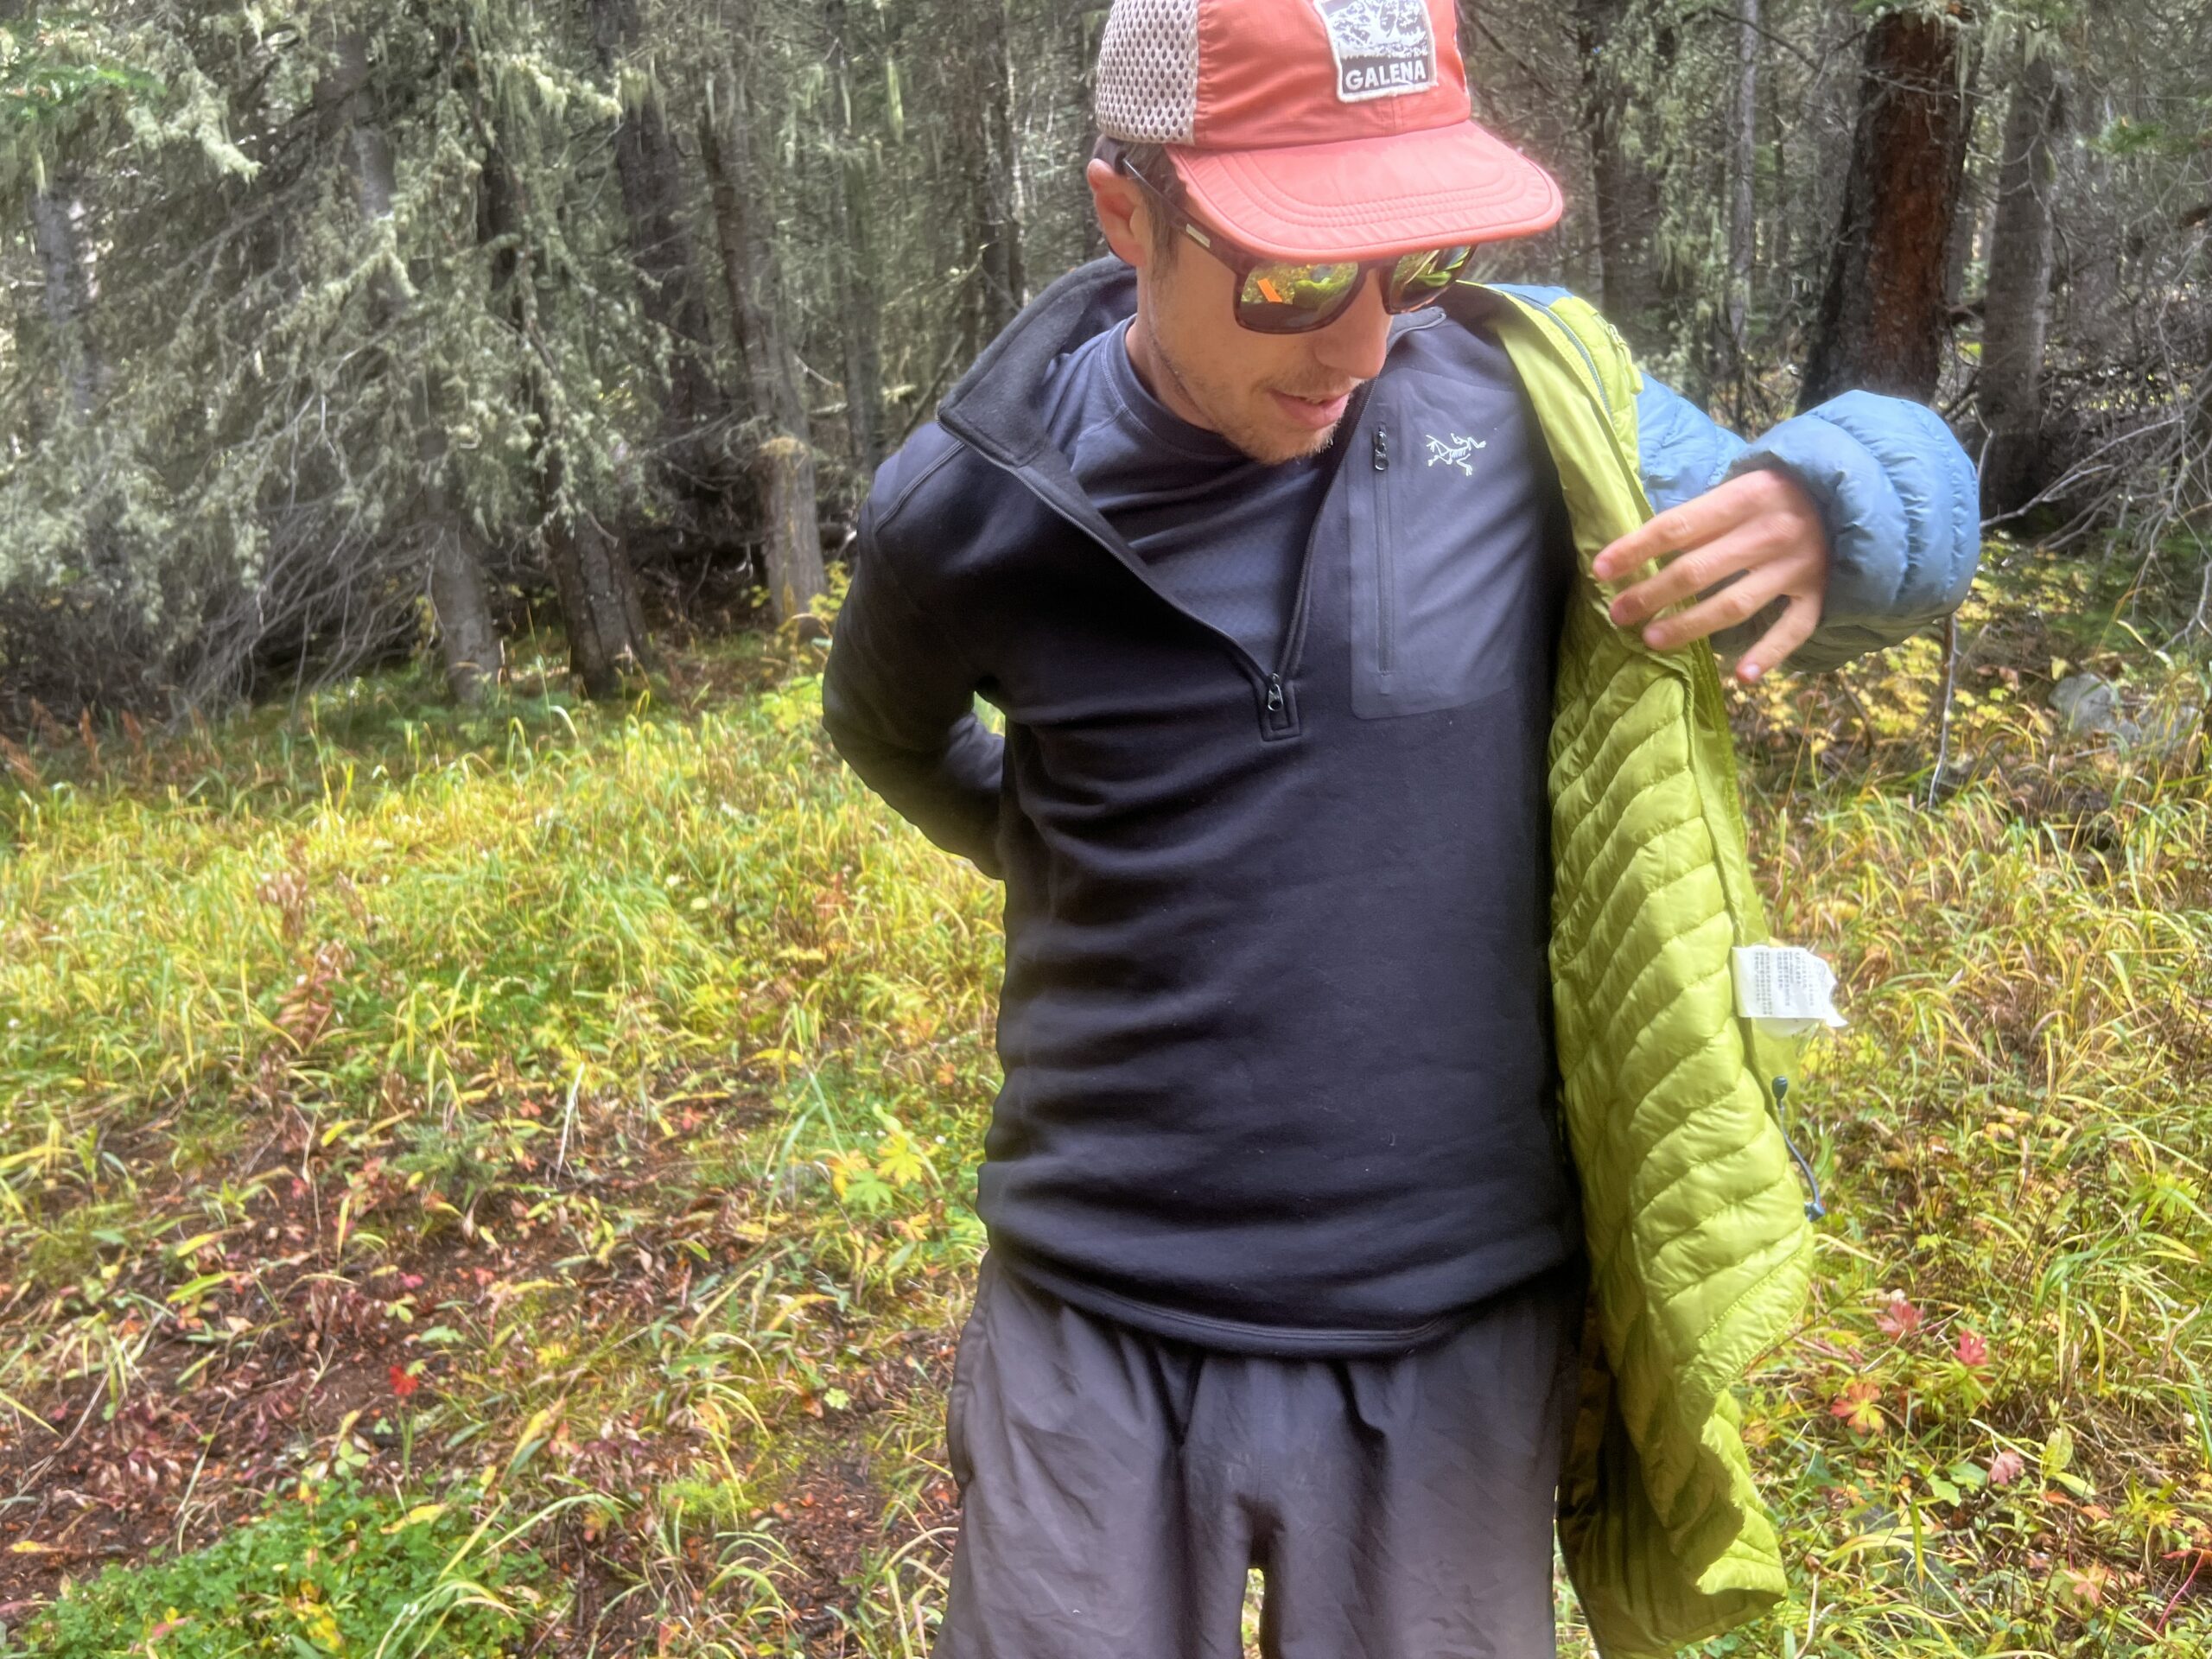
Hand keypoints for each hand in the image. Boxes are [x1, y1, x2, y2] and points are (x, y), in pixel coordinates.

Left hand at [1590, 468, 1830, 683]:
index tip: (1601, 569)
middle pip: (1698, 570)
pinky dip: (1769, 653)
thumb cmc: (1781, 493)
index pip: (1678, 527)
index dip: (1635, 549)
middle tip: (1618, 613)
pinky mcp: (1820, 594)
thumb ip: (1704, 513)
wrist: (1857, 495)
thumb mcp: (1744, 485)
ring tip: (1653, 639)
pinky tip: (1741, 676)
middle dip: (1651, 595)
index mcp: (1746, 496)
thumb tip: (1642, 545)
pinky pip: (1792, 629)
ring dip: (1690, 626)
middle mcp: (1772, 531)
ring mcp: (1798, 566)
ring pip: (1735, 604)